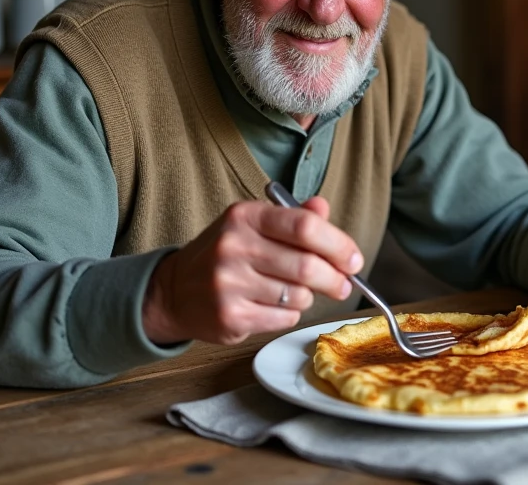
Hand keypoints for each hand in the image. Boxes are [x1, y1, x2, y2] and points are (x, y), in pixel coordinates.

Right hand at [141, 196, 362, 344]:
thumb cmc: (225, 254)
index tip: (354, 259)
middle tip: (343, 284)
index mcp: (244, 217)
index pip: (305, 227)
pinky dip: (290, 315)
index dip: (339, 245)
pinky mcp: (230, 317)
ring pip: (299, 296)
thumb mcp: (253, 225)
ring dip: (308, 297)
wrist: (174, 291)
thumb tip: (324, 209)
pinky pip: (283, 319)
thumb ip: (293, 217)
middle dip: (335, 279)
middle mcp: (234, 247)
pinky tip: (273, 306)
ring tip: (295, 292)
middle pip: (307, 266)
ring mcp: (229, 284)